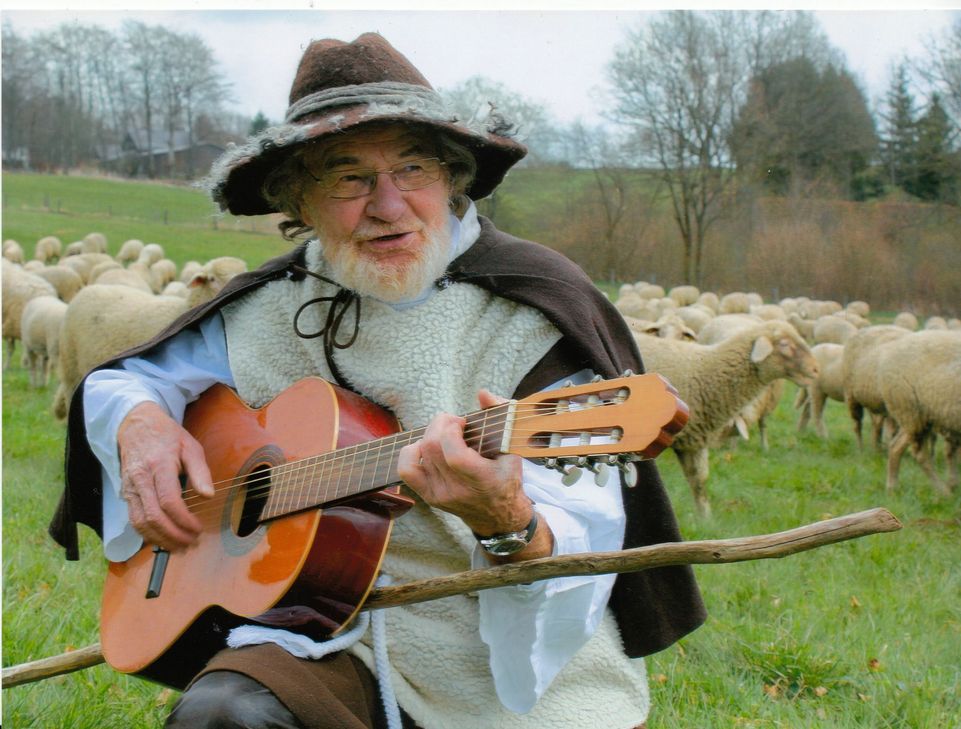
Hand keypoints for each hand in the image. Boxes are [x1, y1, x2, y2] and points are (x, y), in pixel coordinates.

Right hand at [117, 401, 213, 550]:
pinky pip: (134, 519)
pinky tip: (163, 539)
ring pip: (139, 522)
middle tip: (192, 543)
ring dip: (160, 539)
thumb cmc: (167, 436)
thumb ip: (200, 472)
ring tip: (179, 547)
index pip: (168, 501)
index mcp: (159, 465)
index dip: (184, 520)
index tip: (198, 529)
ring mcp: (130, 487)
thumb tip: (208, 496)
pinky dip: (148, 534)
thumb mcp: (190, 446)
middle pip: (153, 516)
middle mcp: (140, 478)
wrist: (136, 426)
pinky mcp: (125, 493)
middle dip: (173, 535)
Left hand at [397, 390, 552, 559]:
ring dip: (430, 434)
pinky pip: (406, 469)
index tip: (463, 421)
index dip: (452, 430)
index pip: (454, 455)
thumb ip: (501, 416)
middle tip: (455, 423)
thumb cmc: (506, 478)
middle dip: (440, 424)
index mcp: (483, 481)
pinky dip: (412, 451)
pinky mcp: (428, 497)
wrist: (498, 516)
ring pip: (419, 454)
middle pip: (432, 448)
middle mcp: (458, 491)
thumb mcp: (513, 449)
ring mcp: (440, 495)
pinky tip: (427, 447)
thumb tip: (483, 393)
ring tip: (445, 434)